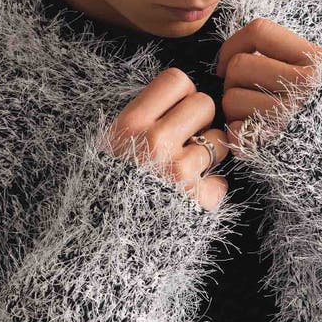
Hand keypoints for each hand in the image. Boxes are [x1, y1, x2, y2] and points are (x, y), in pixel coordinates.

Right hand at [107, 68, 229, 210]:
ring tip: (188, 172)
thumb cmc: (105, 194)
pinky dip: (209, 192)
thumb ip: (137, 123)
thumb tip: (174, 101)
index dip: (183, 95)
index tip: (177, 112)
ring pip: (218, 142)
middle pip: (204, 104)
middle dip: (200, 122)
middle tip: (186, 142)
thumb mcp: (108, 148)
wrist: (101, 242)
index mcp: (130, 125)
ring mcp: (178, 171)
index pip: (177, 80)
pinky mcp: (196, 199)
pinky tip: (190, 199)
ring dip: (208, 156)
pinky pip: (220, 183)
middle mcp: (155, 143)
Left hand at [216, 18, 321, 156]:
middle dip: (232, 82)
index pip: (260, 31)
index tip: (229, 62)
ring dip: (233, 111)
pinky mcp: (274, 144)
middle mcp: (306, 85)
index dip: (234, 44)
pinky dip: (237, 135)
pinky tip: (253, 137)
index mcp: (317, 61)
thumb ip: (293, 58)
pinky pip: (234, 130)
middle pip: (238, 66)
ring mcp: (290, 116)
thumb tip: (242, 49)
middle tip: (244, 96)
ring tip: (251, 118)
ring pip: (231, 99)